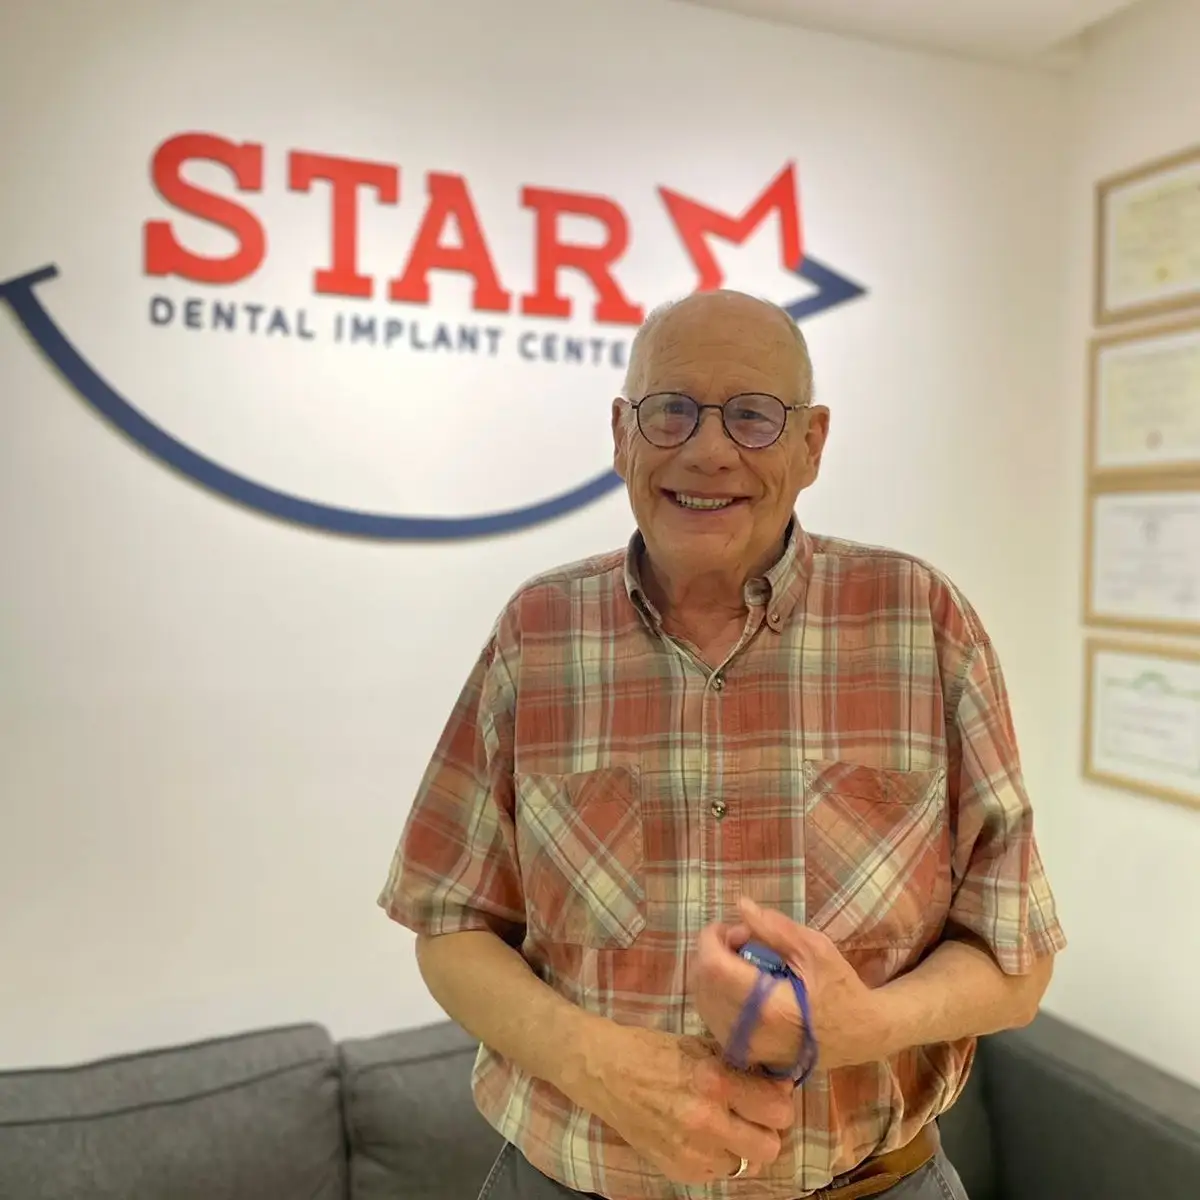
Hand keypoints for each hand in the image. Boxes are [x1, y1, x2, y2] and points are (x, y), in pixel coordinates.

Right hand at [580, 1025, 795, 1183]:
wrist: (604, 1072)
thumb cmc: (652, 1051)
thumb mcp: (699, 1045)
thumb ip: (737, 1065)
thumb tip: (774, 1081)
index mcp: (714, 1081)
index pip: (777, 1108)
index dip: (777, 1099)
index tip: (770, 1091)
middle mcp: (706, 1121)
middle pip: (769, 1146)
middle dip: (766, 1129)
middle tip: (753, 1113)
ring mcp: (691, 1151)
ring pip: (746, 1165)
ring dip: (740, 1146)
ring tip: (724, 1125)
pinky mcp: (677, 1170)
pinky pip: (717, 1173)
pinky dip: (716, 1156)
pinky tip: (701, 1135)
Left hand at [695, 897, 890, 1072]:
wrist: (861, 1035)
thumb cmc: (841, 989)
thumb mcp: (815, 949)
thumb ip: (774, 928)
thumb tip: (740, 906)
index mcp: (767, 1006)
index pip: (712, 965)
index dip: (714, 937)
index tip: (737, 928)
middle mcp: (749, 1032)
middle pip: (701, 981)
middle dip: (714, 951)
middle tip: (744, 941)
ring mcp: (745, 1048)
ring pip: (702, 999)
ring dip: (713, 971)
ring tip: (745, 961)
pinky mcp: (745, 1054)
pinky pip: (712, 1017)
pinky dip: (717, 992)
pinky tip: (742, 982)